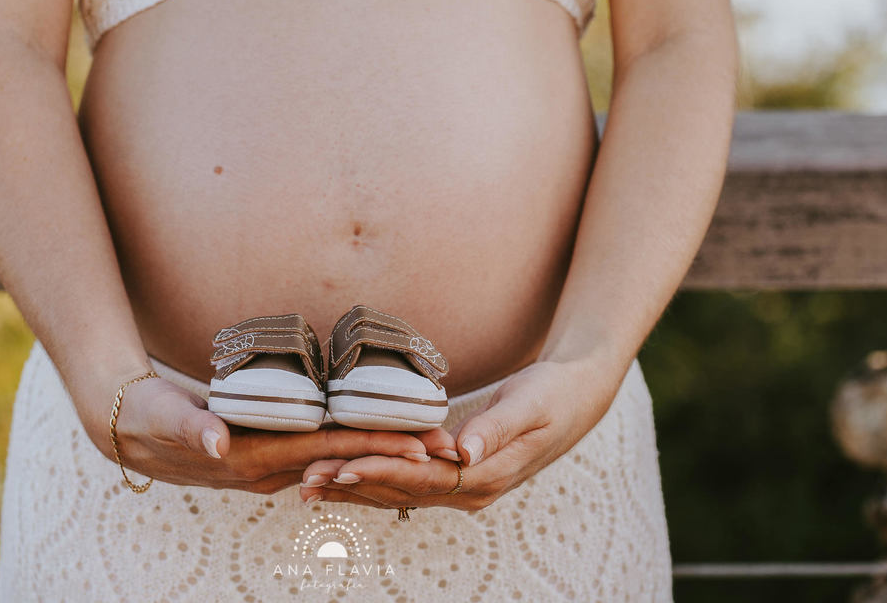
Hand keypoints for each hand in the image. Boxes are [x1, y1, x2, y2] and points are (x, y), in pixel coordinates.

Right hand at [75, 366, 460, 494]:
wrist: (126, 427)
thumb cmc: (146, 416)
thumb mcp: (165, 417)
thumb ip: (194, 427)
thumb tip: (219, 442)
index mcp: (252, 458)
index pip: (327, 452)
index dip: (374, 446)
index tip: (419, 443)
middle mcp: (267, 468)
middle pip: (345, 460)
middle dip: (394, 452)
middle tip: (447, 442)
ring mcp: (268, 463)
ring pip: (336, 459)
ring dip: (380, 451)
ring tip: (428, 440)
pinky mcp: (265, 451)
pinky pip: (318, 454)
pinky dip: (352, 447)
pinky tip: (378, 438)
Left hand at [297, 355, 628, 510]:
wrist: (579, 395)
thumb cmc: (555, 393)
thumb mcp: (531, 404)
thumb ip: (496, 427)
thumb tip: (463, 451)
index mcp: (487, 476)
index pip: (422, 479)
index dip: (380, 473)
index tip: (341, 469)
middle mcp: (472, 491)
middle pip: (402, 492)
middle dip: (353, 486)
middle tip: (306, 481)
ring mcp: (465, 488)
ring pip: (400, 493)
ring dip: (356, 489)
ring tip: (310, 485)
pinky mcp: (459, 474)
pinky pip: (409, 482)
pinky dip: (374, 480)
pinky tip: (345, 477)